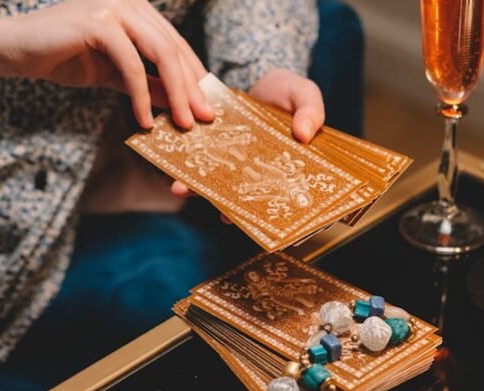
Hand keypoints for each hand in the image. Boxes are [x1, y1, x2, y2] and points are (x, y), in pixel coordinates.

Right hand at [0, 0, 214, 128]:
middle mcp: (130, 2)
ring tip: (183, 125)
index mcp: (137, 10)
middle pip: (174, 50)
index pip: (176, 45)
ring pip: (161, 54)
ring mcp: (115, 6)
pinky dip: (142, 95)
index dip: (195, 77)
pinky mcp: (99, 21)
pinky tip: (144, 120)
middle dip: (192, 89)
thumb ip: (149, 84)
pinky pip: (132, 64)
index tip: (208, 107)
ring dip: (175, 93)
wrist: (14, 50)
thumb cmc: (62, 58)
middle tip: (204, 120)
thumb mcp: (115, 75)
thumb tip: (181, 104)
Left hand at [170, 69, 323, 219]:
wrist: (259, 76)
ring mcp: (233, 163)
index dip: (277, 210)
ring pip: (217, 182)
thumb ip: (311, 112)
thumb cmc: (289, 92)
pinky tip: (173, 167)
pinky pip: (200, 161)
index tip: (265, 220)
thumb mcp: (305, 96)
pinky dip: (186, 165)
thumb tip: (304, 134)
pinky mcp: (213, 149)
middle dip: (233, 208)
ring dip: (199, 189)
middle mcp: (256, 172)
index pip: (283, 194)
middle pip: (246, 196)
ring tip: (182, 189)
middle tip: (223, 215)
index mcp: (284, 167)